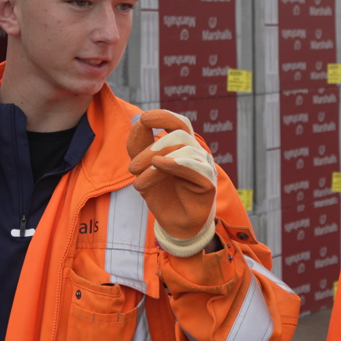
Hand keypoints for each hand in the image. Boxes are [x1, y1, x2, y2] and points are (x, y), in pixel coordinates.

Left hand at [126, 110, 217, 256]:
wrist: (174, 224)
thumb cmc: (162, 194)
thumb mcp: (142, 168)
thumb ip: (138, 145)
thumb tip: (138, 122)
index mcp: (182, 147)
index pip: (178, 122)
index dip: (163, 116)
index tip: (143, 119)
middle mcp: (196, 153)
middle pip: (178, 134)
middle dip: (151, 147)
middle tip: (132, 168)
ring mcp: (204, 166)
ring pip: (183, 148)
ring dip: (154, 161)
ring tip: (139, 184)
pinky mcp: (208, 182)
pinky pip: (193, 166)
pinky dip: (174, 163)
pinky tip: (159, 165)